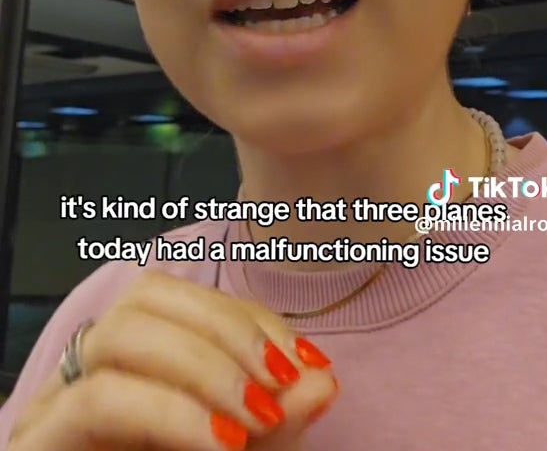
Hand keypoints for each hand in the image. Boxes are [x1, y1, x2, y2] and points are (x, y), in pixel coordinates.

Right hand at [8, 271, 337, 450]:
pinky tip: (221, 444)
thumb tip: (321, 377)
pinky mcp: (39, 450)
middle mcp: (91, 378)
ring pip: (117, 333)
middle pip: (146, 297)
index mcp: (142, 369)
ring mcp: (58, 413)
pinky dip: (171, 411)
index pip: (186, 298)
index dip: (251, 319)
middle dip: (229, 332)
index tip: (304, 363)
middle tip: (279, 388)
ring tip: (250, 421)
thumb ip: (282, 420)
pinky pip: (95, 400)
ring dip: (203, 365)